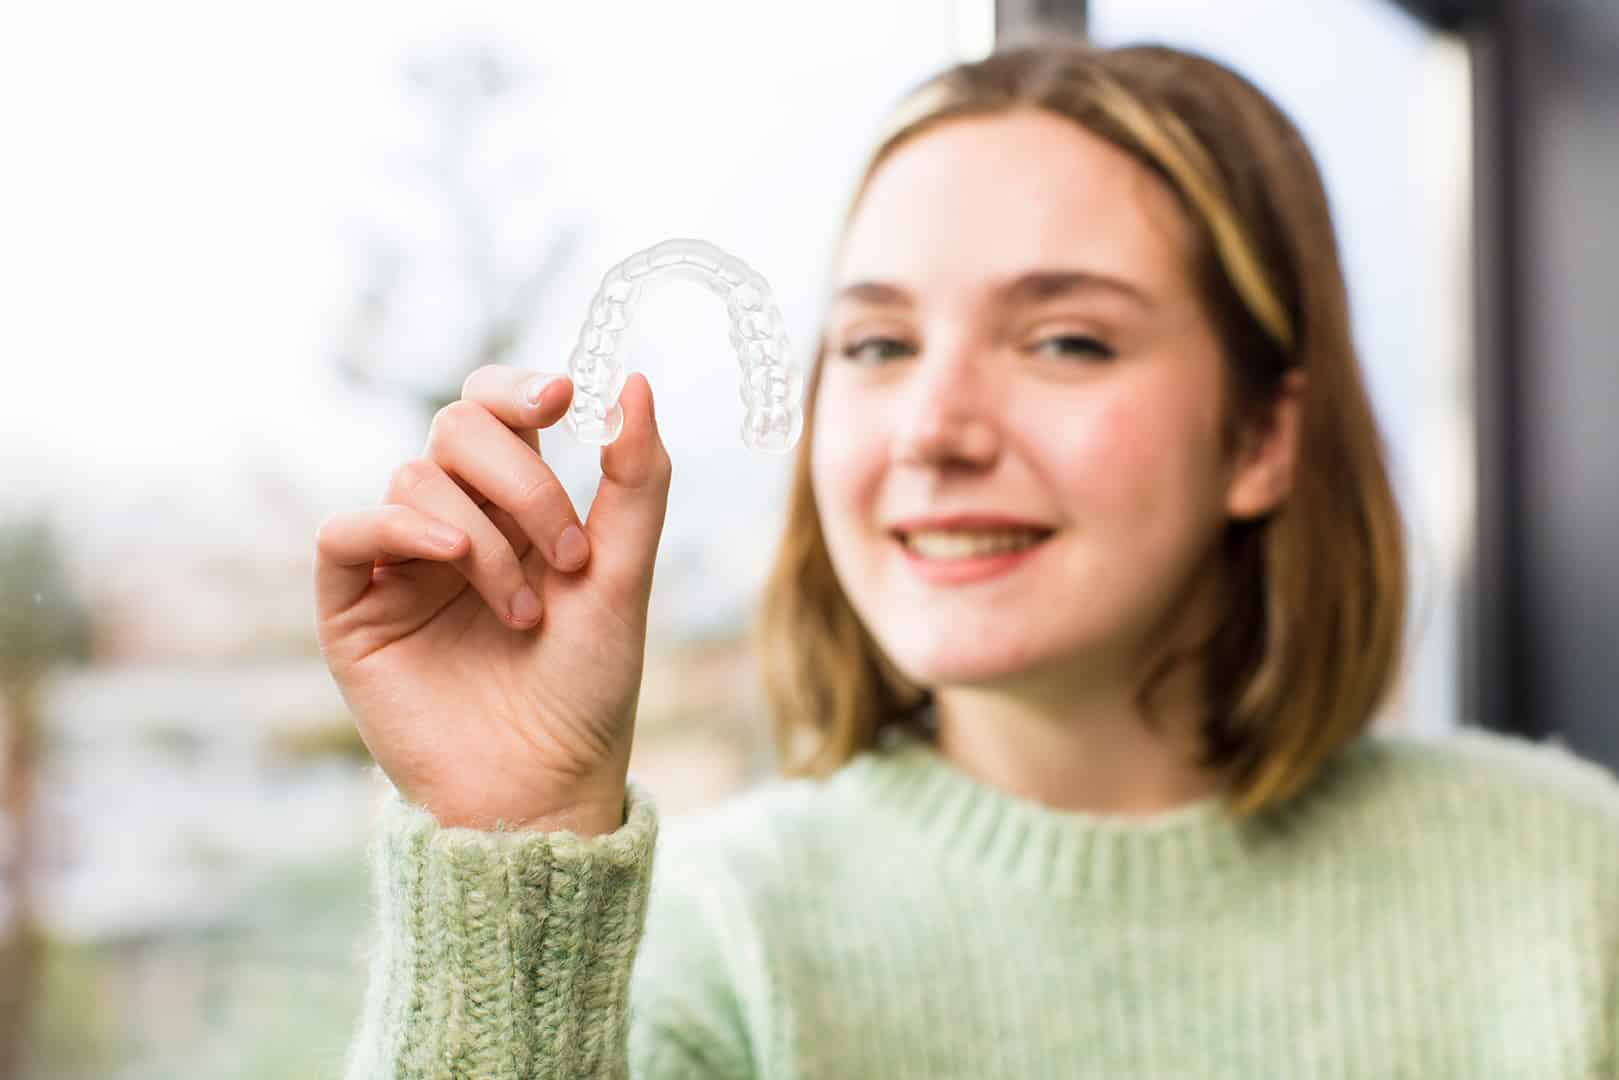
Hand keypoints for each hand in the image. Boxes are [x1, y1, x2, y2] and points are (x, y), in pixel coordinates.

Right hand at [313, 368, 670, 834]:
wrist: (544, 784)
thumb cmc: (588, 686)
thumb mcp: (626, 573)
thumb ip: (635, 479)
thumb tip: (633, 380)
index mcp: (516, 505)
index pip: (498, 408)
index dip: (520, 388)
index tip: (563, 395)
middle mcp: (454, 521)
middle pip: (457, 428)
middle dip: (521, 479)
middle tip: (567, 556)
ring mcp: (400, 561)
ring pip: (415, 479)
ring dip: (484, 537)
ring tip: (525, 611)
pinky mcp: (353, 606)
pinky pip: (347, 531)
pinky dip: (398, 526)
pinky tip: (448, 554)